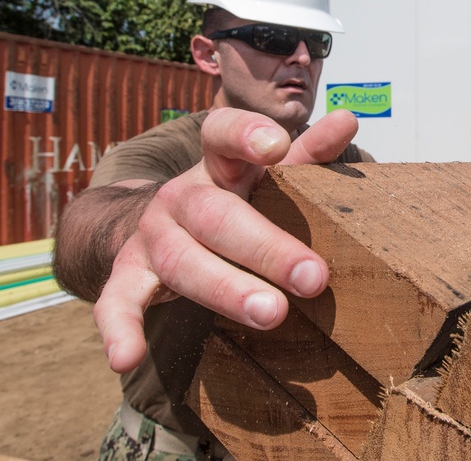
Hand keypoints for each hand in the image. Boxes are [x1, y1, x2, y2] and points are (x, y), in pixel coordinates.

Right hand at [93, 108, 358, 373]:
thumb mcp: (269, 175)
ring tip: (273, 314)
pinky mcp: (129, 275)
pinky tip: (126, 356)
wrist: (163, 223)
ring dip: (227, 289)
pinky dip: (119, 329)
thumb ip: (309, 155)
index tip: (278, 146)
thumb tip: (348, 119)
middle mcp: (181, 196)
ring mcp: (152, 236)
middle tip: (314, 278)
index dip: (246, 135)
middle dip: (266, 247)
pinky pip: (116, 301)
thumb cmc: (236, 199)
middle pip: (216, 215)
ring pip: (183, 262)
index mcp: (217, 164)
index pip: (222, 133)